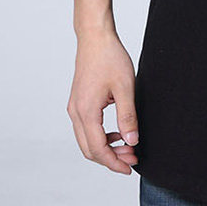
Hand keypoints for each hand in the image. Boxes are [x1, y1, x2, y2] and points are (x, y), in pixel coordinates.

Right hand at [67, 28, 138, 173]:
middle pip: (89, 149)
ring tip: (127, 145)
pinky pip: (85, 128)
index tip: (130, 168)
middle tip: (132, 158)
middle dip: (111, 158)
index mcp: (86, 112)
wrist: (95, 38)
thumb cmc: (110, 57)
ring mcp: (74, 107)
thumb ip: (128, 116)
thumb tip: (132, 141)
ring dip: (105, 147)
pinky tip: (117, 132)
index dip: (114, 162)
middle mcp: (75, 112)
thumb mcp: (125, 87)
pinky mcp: (78, 101)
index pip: (98, 149)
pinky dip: (100, 135)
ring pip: (86, 140)